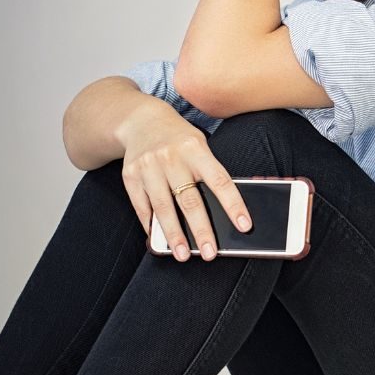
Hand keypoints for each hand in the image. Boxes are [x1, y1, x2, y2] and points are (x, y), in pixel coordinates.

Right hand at [117, 108, 251, 261]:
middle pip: (189, 200)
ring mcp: (148, 167)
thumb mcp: (199, 146)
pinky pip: (142, 207)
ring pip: (163, 207)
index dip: (233, 205)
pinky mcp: (130, 176)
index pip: (220, 181)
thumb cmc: (179, 140)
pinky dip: (151, 226)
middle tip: (210, 253)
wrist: (141, 120)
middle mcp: (171, 158)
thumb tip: (225, 212)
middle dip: (201, 230)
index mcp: (196, 149)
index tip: (244, 226)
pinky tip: (159, 241)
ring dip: (174, 234)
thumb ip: (209, 173)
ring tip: (182, 254)